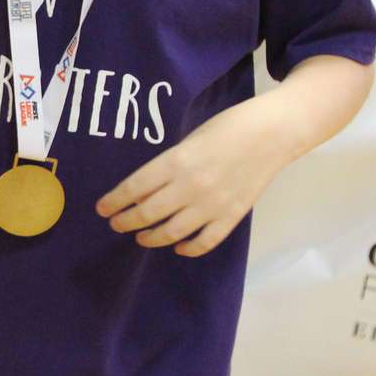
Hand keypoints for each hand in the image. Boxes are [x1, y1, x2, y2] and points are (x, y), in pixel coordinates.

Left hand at [96, 97, 294, 256]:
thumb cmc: (228, 127)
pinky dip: (188, 248)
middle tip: (116, 224)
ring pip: (172, 232)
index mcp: (177, 161)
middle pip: (148, 213)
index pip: (134, 188)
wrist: (274, 133)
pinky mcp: (233, 216)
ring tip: (141, 237)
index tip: (101, 208)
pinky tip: (178, 246)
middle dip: (126, 221)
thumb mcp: (190, 139)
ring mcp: (213, 205)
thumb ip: (169, 165)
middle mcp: (191, 187)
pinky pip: (205, 241)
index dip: (114, 201)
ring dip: (151, 237)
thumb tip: (144, 189)